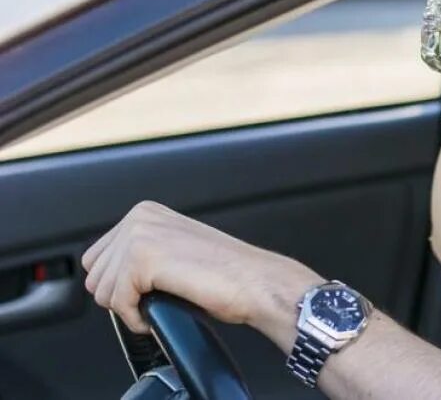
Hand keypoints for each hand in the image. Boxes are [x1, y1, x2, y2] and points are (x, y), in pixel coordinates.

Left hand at [82, 201, 320, 336]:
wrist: (254, 282)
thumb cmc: (226, 274)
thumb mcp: (174, 250)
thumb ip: (141, 252)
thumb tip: (108, 278)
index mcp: (145, 212)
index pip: (96, 259)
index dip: (118, 285)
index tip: (148, 290)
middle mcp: (139, 218)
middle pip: (95, 276)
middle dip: (121, 297)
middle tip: (157, 299)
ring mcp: (140, 236)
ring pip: (102, 291)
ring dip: (130, 308)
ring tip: (162, 303)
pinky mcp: (144, 259)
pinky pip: (118, 303)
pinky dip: (136, 319)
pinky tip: (160, 312)